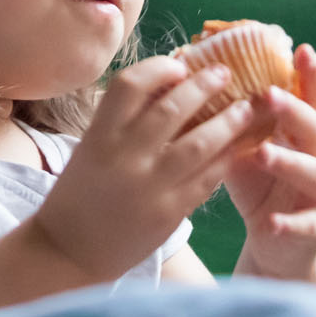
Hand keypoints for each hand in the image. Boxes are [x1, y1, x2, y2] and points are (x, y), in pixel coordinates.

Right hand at [31, 56, 260, 281]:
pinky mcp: (168, 213)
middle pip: (172, 108)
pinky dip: (225, 159)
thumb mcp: (91, 149)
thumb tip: (169, 86)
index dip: (158, 68)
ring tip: (246, 108)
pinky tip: (238, 148)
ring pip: (199, 143)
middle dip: (204, 85)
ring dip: (228, 122)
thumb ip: (123, 122)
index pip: (129, 85)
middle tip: (225, 73)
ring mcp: (149, 186)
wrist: (69, 252)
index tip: (180, 64)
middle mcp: (124, 157)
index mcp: (99, 135)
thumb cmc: (81, 194)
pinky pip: (206, 179)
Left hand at [226, 44, 315, 285]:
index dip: (310, 75)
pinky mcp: (314, 228)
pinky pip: (304, 225)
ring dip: (290, 162)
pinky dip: (289, 224)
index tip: (302, 49)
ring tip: (263, 153)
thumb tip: (194, 78)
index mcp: (305, 134)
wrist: (278, 242)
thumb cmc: (258, 183)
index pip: (311, 99)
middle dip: (294, 111)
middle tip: (269, 96)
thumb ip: (232, 118)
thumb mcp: (245, 147)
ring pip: (314, 173)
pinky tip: (271, 223)